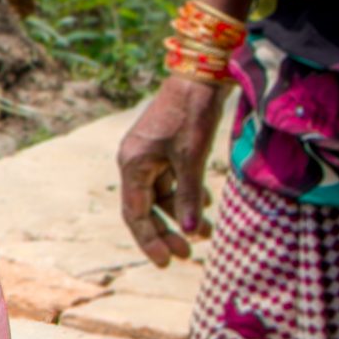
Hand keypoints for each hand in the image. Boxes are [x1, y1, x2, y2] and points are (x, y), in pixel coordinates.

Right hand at [118, 73, 229, 264]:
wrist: (199, 76)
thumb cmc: (192, 114)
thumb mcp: (192, 158)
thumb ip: (189, 195)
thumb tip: (191, 231)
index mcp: (132, 165)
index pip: (136, 214)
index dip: (149, 240)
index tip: (166, 262)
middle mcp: (134, 163)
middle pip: (145, 208)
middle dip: (165, 232)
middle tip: (186, 254)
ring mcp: (147, 155)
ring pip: (160, 195)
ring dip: (180, 213)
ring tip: (204, 232)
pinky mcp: (162, 148)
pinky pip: (170, 180)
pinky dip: (185, 193)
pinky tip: (206, 201)